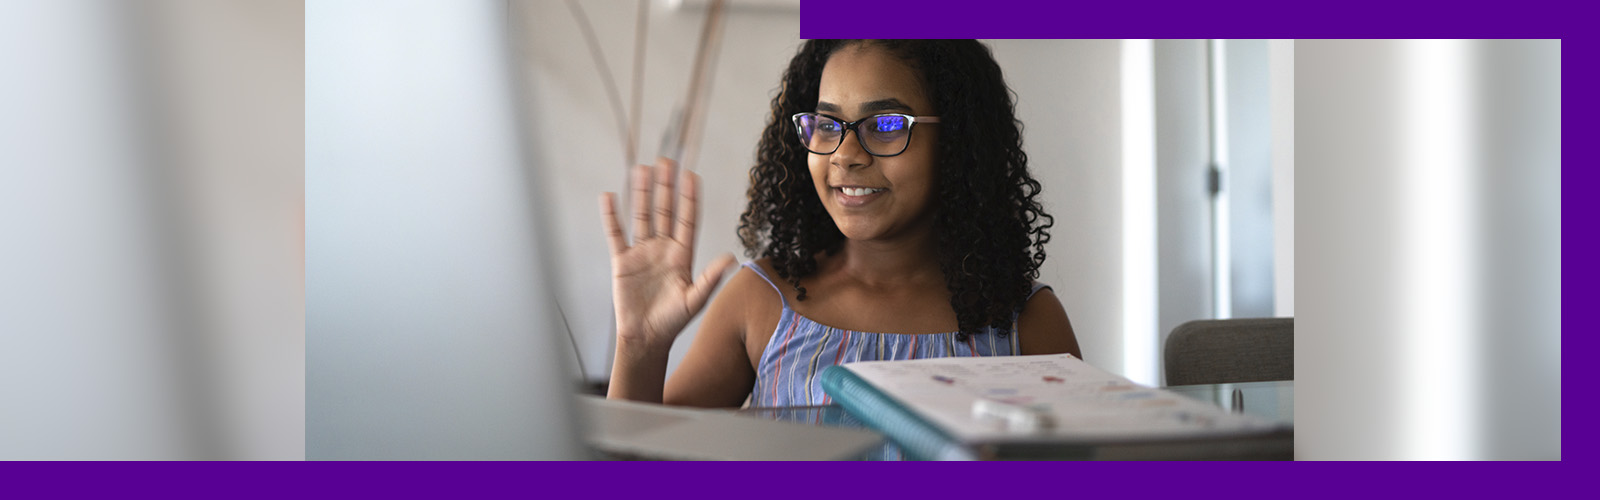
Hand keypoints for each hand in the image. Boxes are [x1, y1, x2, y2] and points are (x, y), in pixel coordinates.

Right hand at [599, 158, 736, 354]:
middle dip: (666, 186)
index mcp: (682, 255)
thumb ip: (710, 278)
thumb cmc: (672, 321)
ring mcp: (642, 252)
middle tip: (667, 161)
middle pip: (665, 211)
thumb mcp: (695, 300)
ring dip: (642, 193)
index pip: (687, 219)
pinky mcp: (622, 261)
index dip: (689, 198)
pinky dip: (611, 216)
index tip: (691, 175)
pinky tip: (610, 197)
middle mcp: (663, 248)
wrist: (645, 337)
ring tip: (642, 169)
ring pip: (642, 216)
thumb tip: (731, 257)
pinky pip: (616, 233)